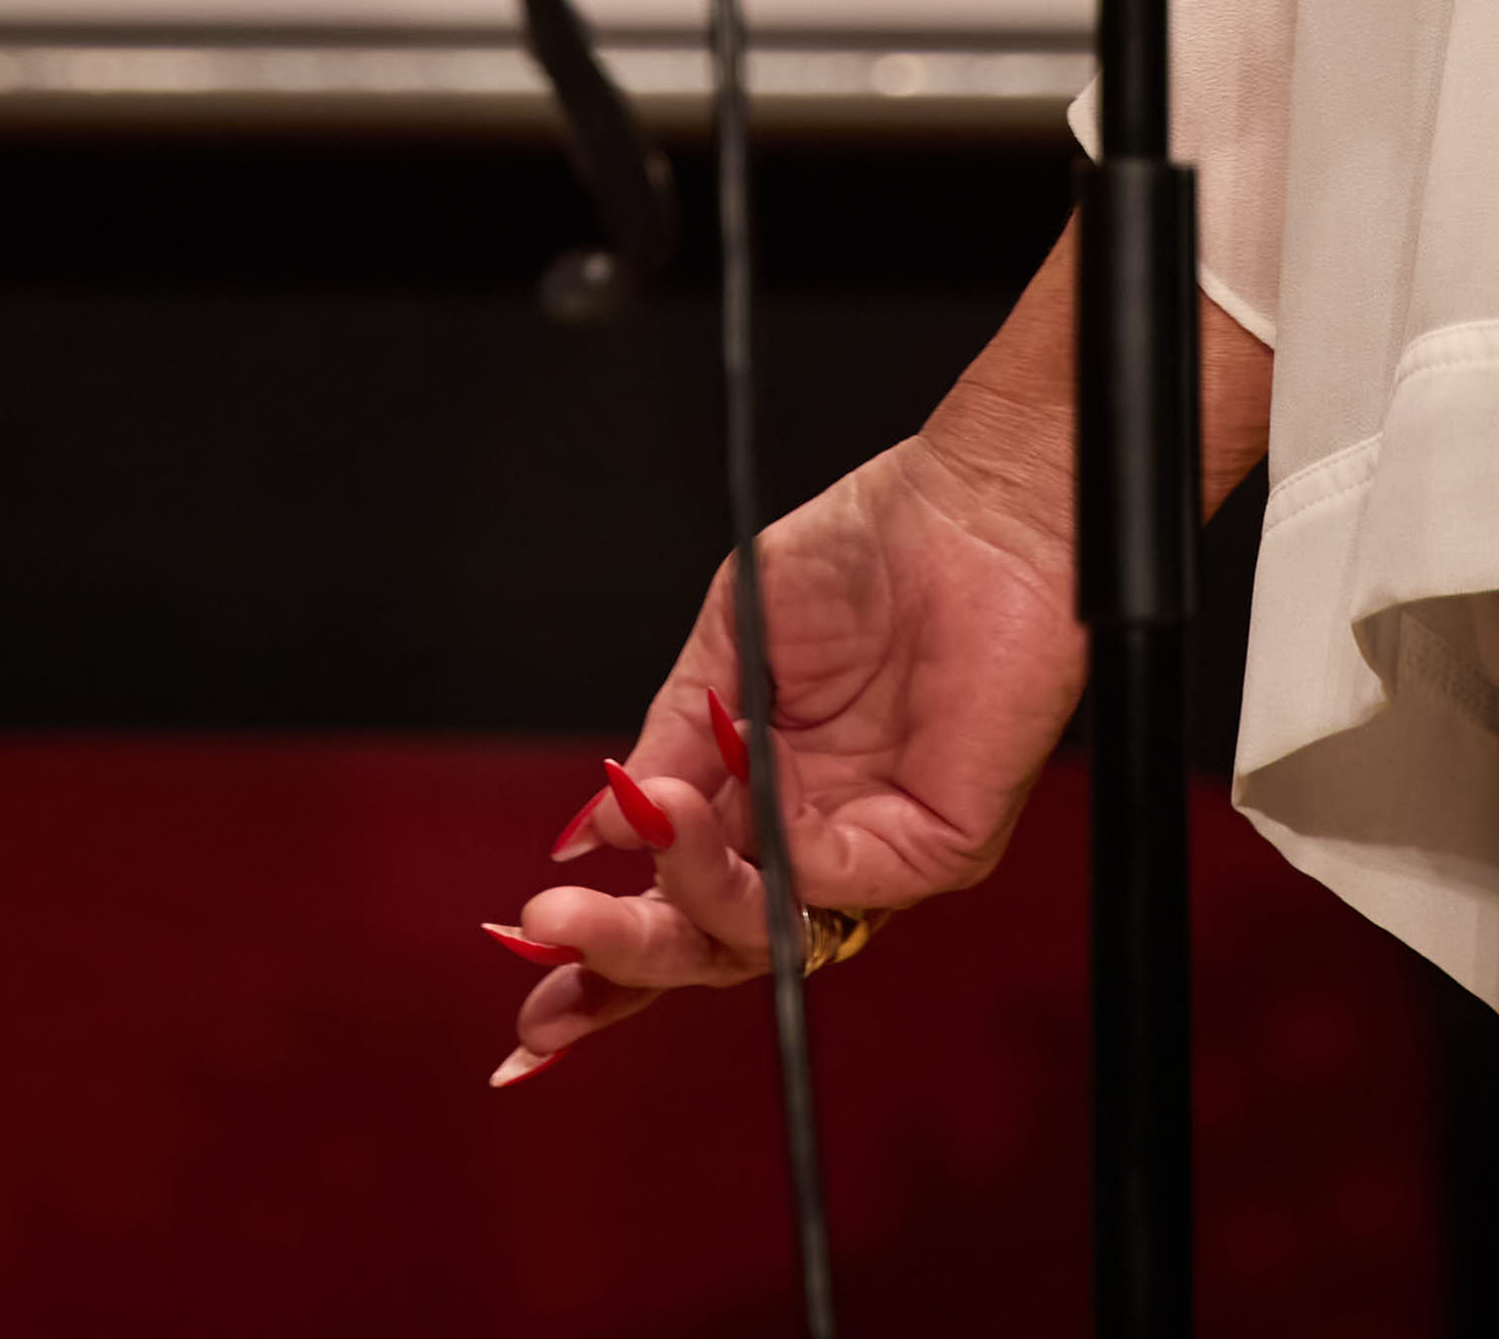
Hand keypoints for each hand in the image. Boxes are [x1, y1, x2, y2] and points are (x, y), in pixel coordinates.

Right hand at [480, 417, 1087, 1085]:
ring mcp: (873, 853)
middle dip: (621, 954)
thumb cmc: (867, 556)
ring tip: (643, 821)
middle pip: (710, 942)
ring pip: (764, 934)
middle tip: (551, 922)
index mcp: (762, 801)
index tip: (527, 991)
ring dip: (683, 895)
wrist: (972, 507)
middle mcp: (815, 841)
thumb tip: (591, 835)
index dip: (603, 956)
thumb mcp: (724, 650)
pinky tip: (724, 786)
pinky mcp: (934, 850)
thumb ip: (666, 747)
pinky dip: (763, 848)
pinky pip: (829, 883)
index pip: (677, 903)